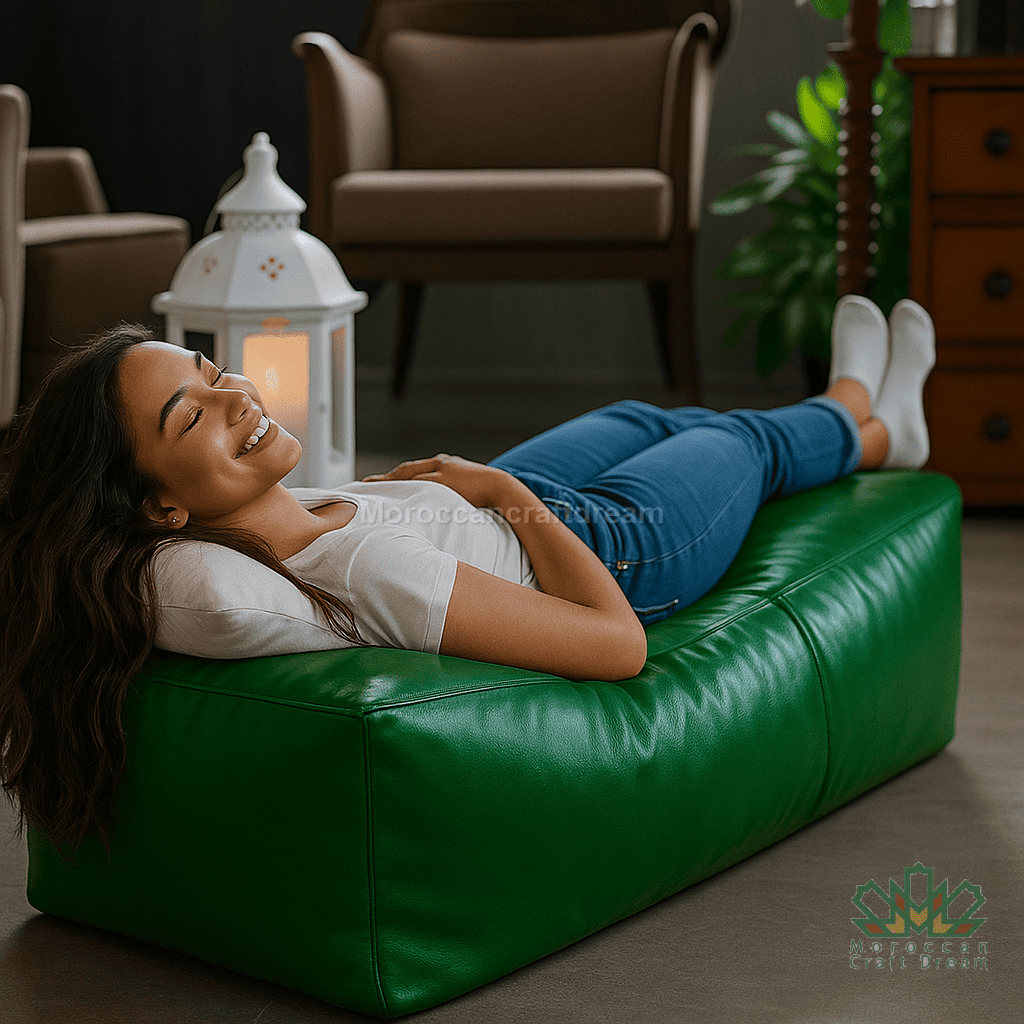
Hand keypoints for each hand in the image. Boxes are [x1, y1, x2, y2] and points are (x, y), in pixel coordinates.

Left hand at [362, 454, 516, 508]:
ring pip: (407, 476)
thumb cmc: (488, 492)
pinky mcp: (442, 480)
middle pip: (405, 470)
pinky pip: (415, 484)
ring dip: (389, 482)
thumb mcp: (467, 488)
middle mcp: (440, 464)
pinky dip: (401, 487)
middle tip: (366, 483)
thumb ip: (453, 493)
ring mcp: (440, 471)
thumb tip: (446, 505)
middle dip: (386, 477)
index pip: (414, 469)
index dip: (396, 476)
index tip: (382, 481)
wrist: (501, 487)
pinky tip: (389, 495)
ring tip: (371, 489)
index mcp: (445, 464)